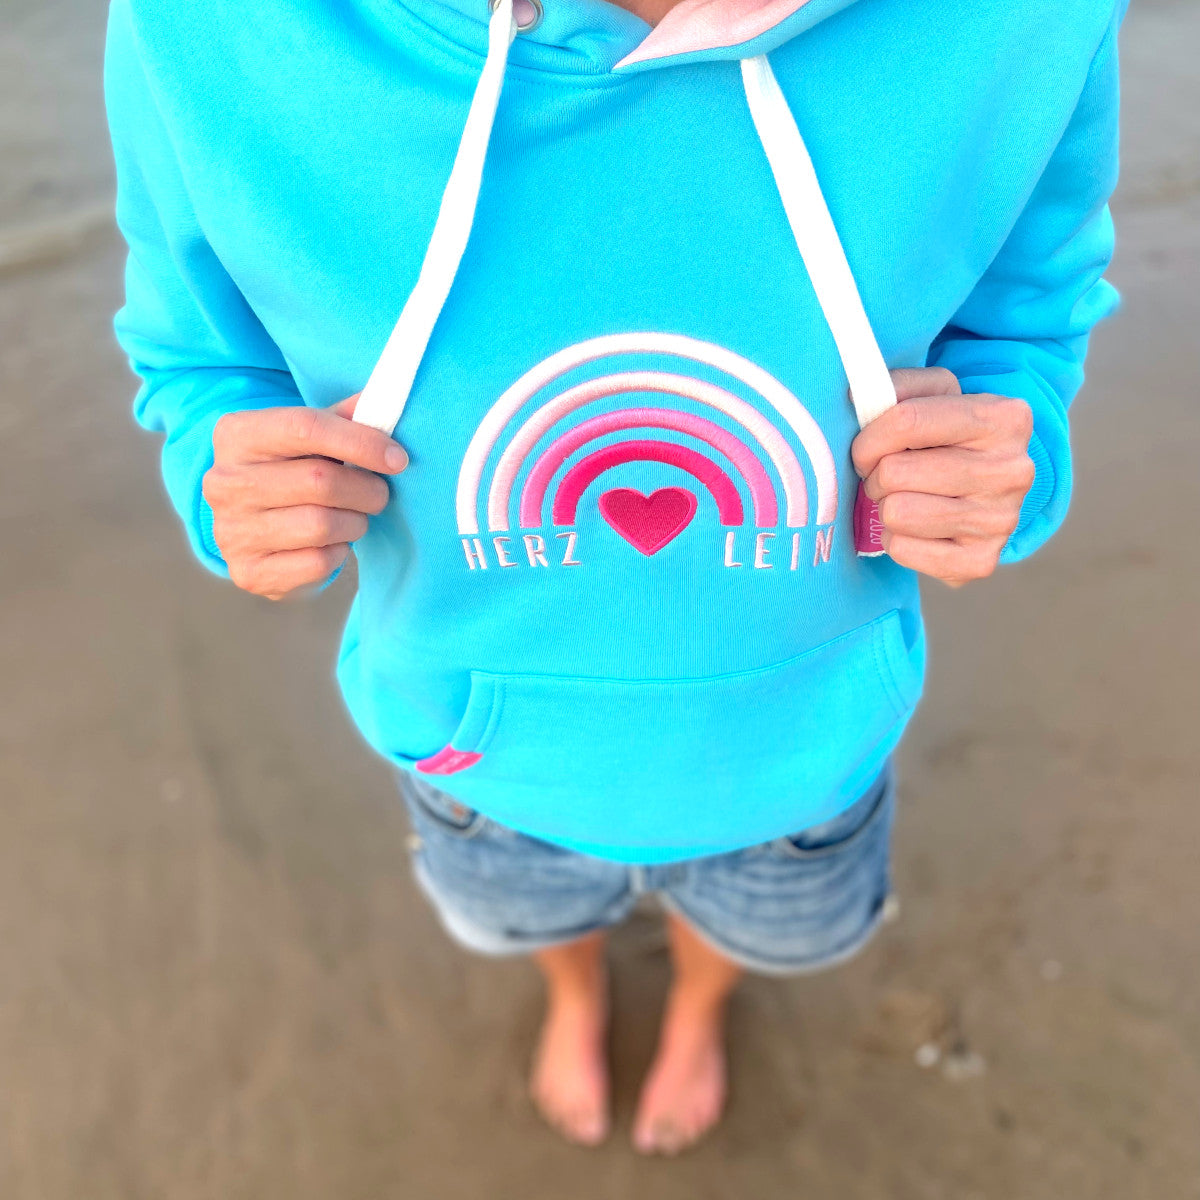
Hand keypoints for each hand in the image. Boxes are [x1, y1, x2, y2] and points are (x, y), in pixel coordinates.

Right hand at [202, 395, 406, 599]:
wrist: (254, 527)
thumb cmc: (293, 470)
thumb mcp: (310, 436)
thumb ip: (345, 418)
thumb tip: (384, 403)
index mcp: (237, 434)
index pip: (305, 427)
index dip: (361, 442)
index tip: (397, 458)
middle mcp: (224, 481)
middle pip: (320, 480)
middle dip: (366, 489)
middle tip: (379, 493)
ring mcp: (231, 530)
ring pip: (321, 524)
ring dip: (355, 522)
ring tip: (355, 517)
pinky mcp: (249, 571)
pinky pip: (317, 562)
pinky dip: (339, 553)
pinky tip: (333, 542)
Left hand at [851, 368, 1034, 586]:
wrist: (985, 489)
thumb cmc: (946, 437)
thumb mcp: (932, 397)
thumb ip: (896, 388)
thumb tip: (859, 397)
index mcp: (1004, 418)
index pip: (906, 421)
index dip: (869, 438)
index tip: (865, 448)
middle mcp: (1012, 471)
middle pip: (894, 473)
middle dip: (877, 476)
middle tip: (888, 477)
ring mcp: (1000, 520)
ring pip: (896, 513)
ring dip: (886, 507)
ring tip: (905, 498)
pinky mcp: (981, 561)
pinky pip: (902, 549)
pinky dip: (896, 538)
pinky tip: (918, 526)